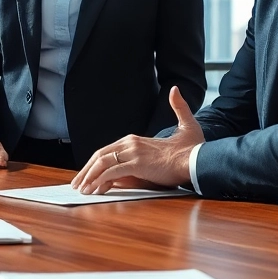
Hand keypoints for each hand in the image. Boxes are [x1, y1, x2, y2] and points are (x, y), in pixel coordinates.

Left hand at [70, 87, 202, 193]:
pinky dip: (100, 180)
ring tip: (82, 189)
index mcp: (136, 139)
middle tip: (78, 184)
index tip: (87, 174)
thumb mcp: (185, 126)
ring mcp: (133, 153)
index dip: (95, 162)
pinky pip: (112, 172)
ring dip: (89, 177)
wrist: (199, 159)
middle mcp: (131, 143)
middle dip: (86, 170)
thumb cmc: (194, 148)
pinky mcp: (137, 164)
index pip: (107, 150)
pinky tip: (95, 189)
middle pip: (100, 156)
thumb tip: (174, 89)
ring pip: (102, 164)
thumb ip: (178, 108)